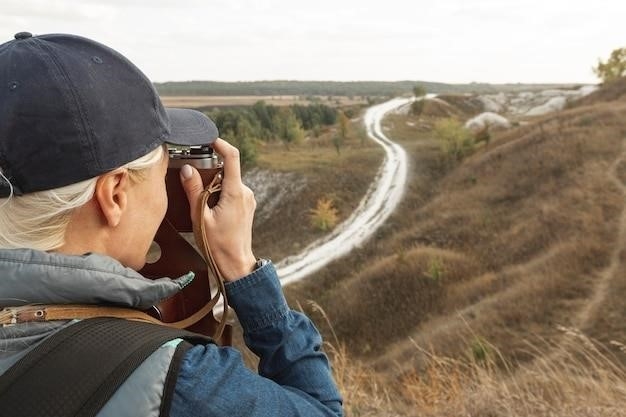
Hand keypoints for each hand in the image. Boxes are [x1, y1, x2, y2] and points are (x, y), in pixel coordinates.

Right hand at [180, 138, 256, 280]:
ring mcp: (248, 199)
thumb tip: (187, 169)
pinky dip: (219, 195)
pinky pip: (232, 192)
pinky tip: (211, 211)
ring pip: (228, 182)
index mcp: (236, 192)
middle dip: (210, 174)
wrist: (235, 264)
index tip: (209, 140)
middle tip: (195, 187)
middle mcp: (246, 192)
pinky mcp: (247, 206)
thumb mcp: (200, 217)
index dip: (221, 144)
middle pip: (227, 171)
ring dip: (214, 187)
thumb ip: (193, 190)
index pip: (232, 157)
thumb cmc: (218, 245)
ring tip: (203, 207)